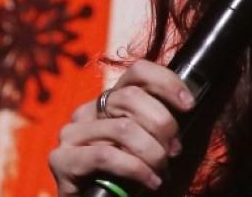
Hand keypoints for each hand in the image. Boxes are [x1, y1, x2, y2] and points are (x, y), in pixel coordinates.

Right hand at [48, 60, 194, 195]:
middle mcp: (88, 110)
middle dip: (162, 123)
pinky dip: (136, 168)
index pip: (138, 71)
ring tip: (163, 169)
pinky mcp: (61, 159)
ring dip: (152, 151)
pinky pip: (105, 155)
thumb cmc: (135, 175)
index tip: (189, 105)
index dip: (167, 82)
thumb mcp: (154, 141)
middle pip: (131, 96)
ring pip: (121, 128)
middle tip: (175, 149)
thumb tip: (190, 103)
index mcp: (111, 100)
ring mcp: (71, 133)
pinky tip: (151, 181)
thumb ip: (163, 121)